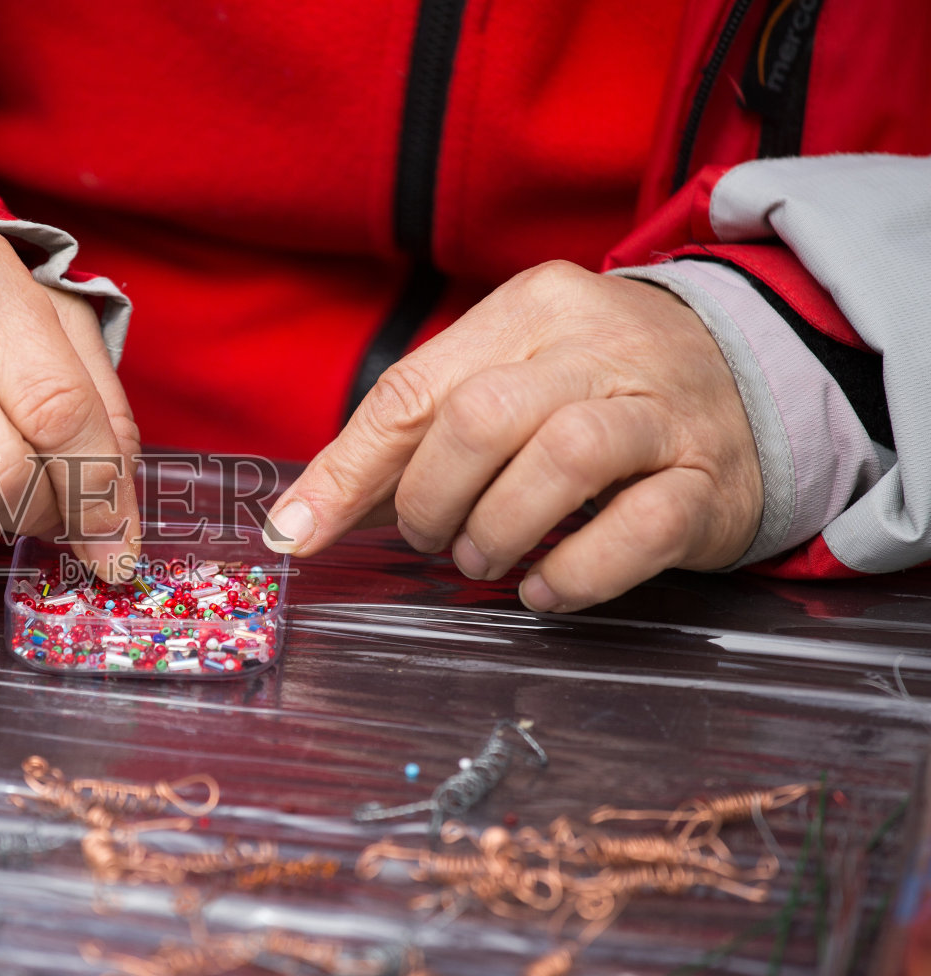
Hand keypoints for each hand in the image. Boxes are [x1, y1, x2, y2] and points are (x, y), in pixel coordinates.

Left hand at [266, 261, 761, 611]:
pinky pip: (640, 528)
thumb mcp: (503, 382)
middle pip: (480, 416)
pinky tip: (543, 588)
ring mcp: (662, 409)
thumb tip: (306, 515)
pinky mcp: (711, 478)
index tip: (299, 533)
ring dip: (497, 529)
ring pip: (563, 456)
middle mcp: (598, 345)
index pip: (413, 389)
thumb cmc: (592, 391)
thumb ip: (413, 439)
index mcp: (528, 311)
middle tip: (430, 539)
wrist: (753, 381)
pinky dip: (576, 572)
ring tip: (481, 560)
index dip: (347, 471)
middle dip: (430, 498)